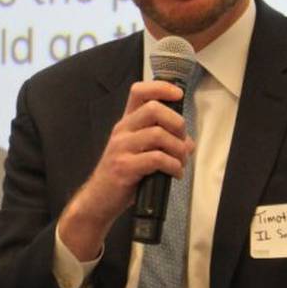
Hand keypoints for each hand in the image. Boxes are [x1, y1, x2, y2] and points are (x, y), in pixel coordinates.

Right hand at [57, 80, 192, 257]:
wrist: (99, 200)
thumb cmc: (122, 175)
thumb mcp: (138, 152)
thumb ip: (162, 142)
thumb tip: (188, 143)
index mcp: (127, 123)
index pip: (139, 92)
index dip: (161, 87)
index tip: (178, 94)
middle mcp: (122, 131)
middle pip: (154, 109)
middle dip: (177, 123)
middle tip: (181, 140)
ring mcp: (121, 148)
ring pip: (159, 134)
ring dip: (178, 149)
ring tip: (180, 162)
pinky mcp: (125, 167)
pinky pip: (157, 159)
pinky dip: (173, 166)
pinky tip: (174, 173)